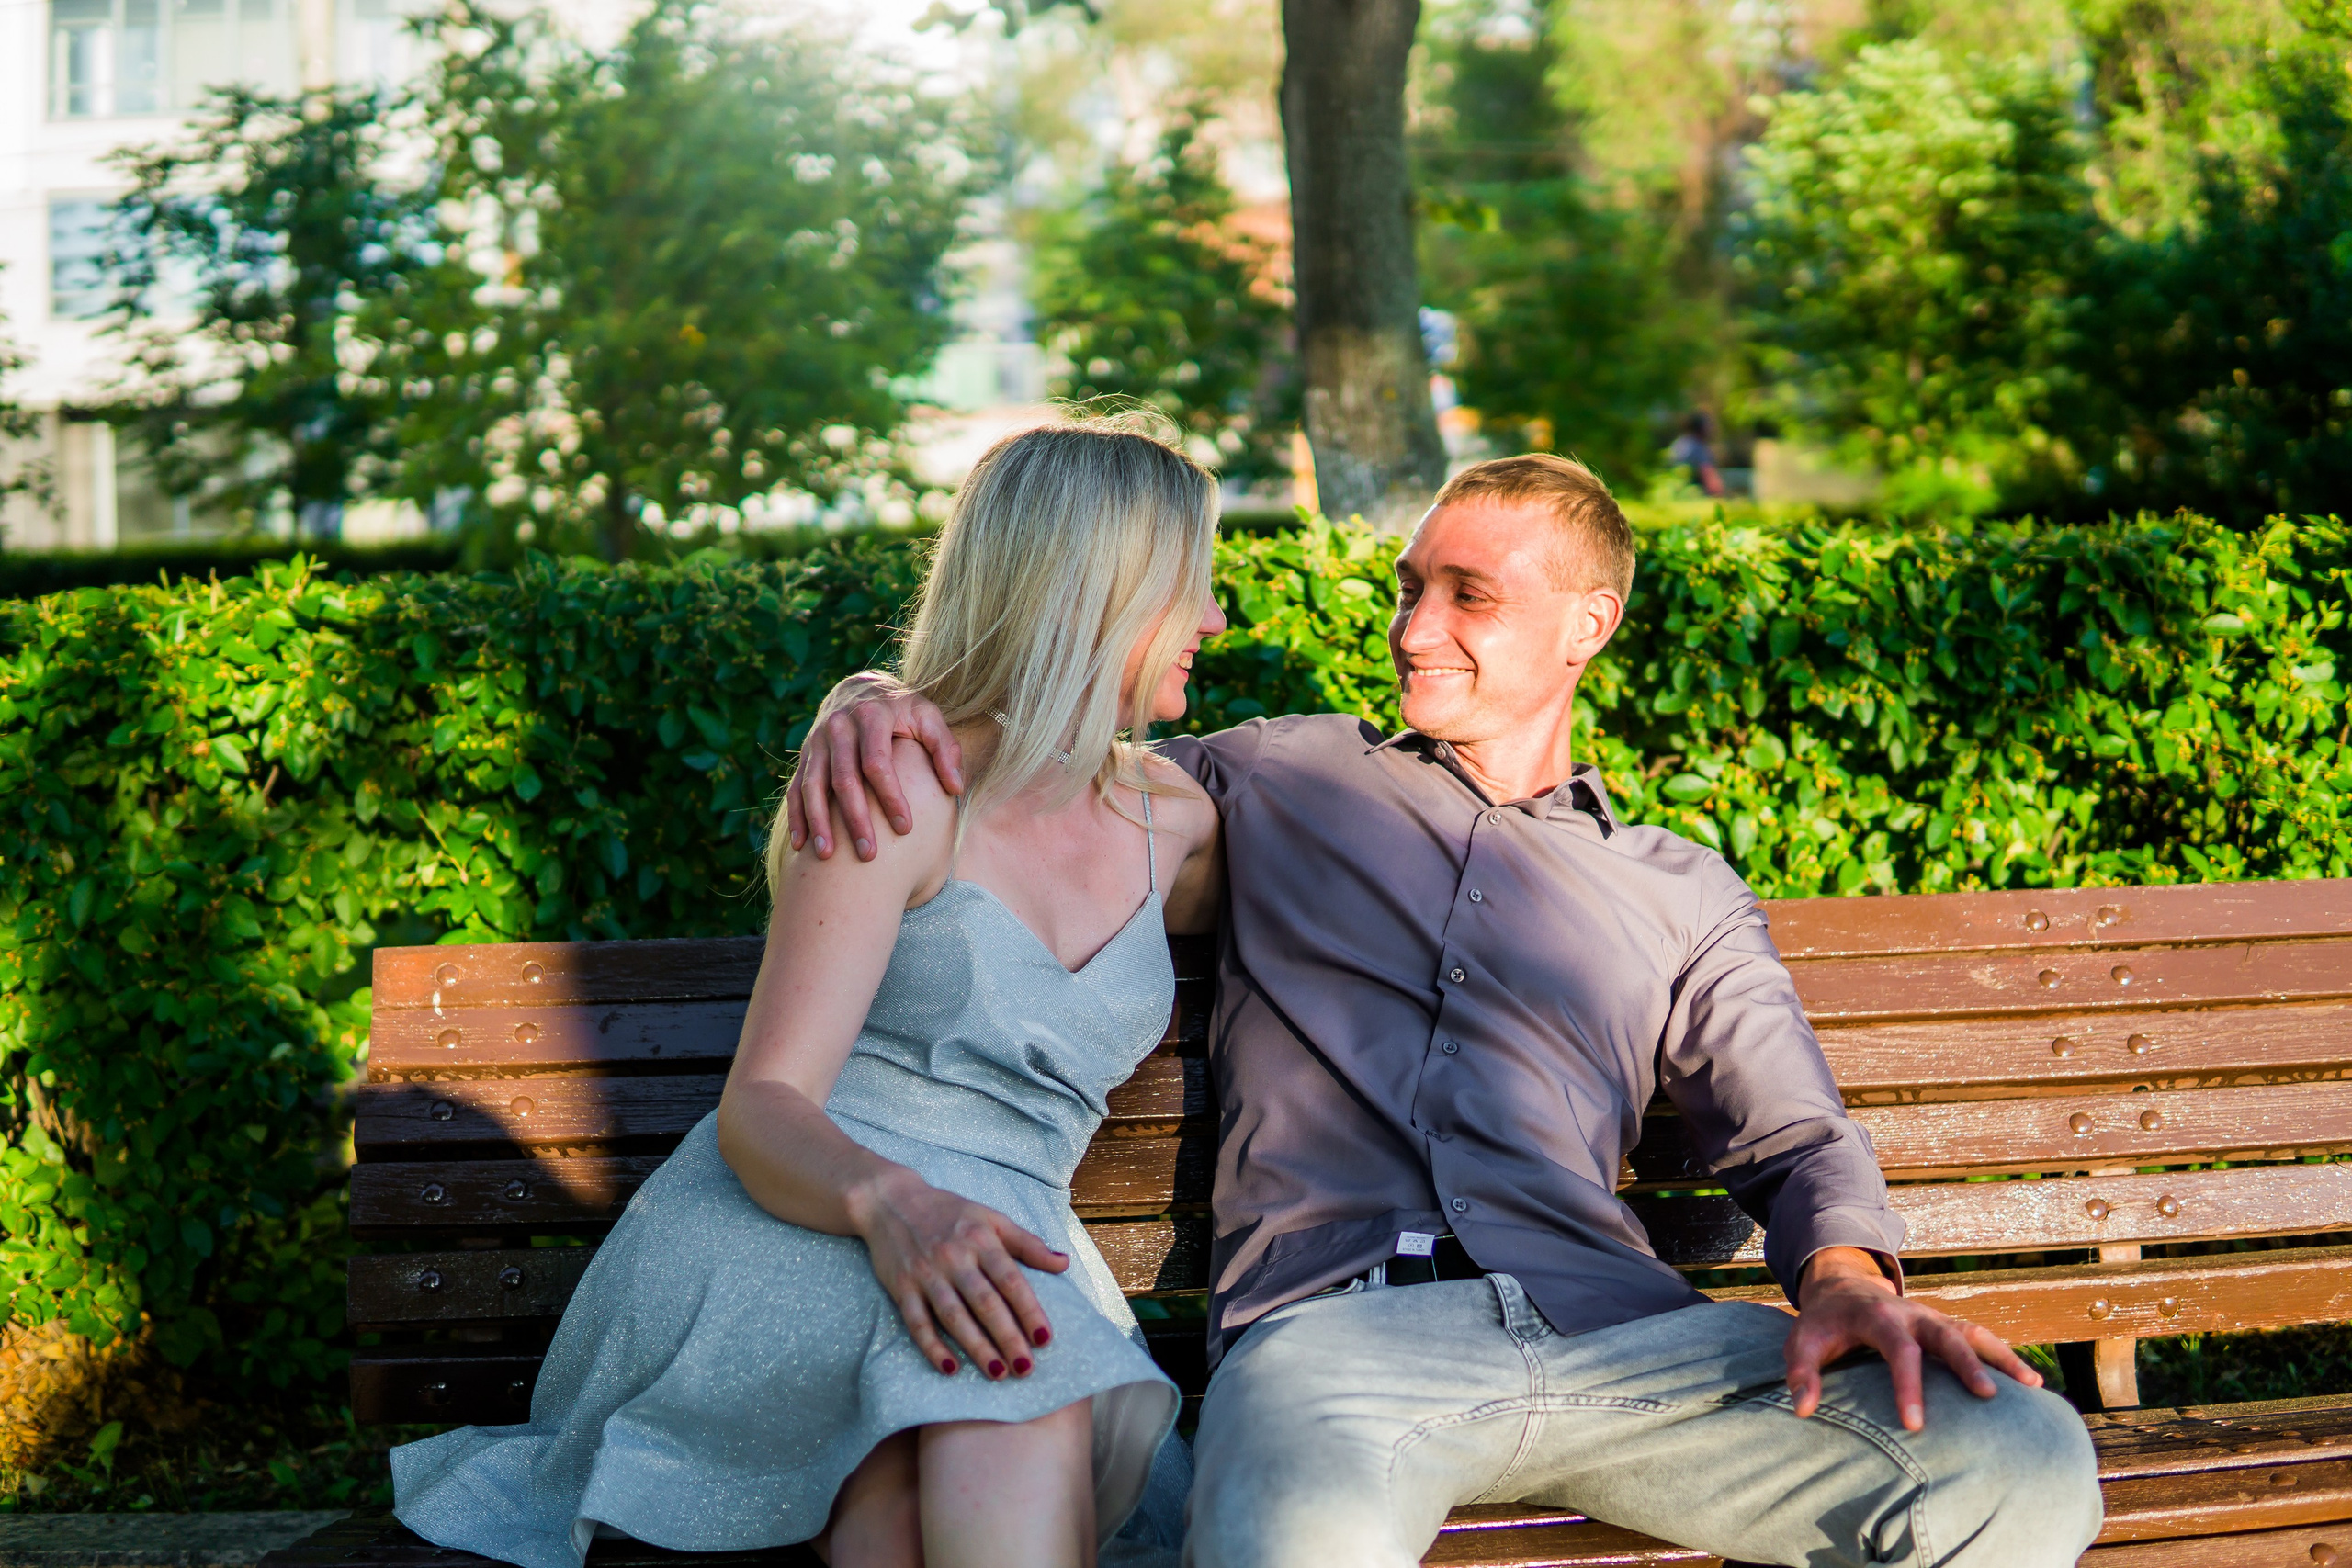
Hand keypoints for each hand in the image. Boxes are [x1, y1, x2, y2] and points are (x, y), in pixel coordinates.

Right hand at [786, 675, 962, 860]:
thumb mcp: (928, 716)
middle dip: (855, 819)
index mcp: (871, 715)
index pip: (878, 762)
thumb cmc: (902, 709)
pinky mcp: (805, 755)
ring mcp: (817, 741)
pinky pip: (796, 788)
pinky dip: (797, 817)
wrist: (860, 688)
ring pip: (813, 786)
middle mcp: (839, 727)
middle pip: (844, 779)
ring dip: (819, 822)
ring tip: (828, 856)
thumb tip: (955, 787)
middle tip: (869, 855)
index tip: (905, 829)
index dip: (891, 797)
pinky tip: (801, 845)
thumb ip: (945, 747)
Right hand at [850, 1168, 1068, 1378]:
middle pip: (985, 1303)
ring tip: (997, 1373)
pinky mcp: (902, 1288)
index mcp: (980, 1240)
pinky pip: (917, 1322)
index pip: (1010, 1281)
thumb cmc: (949, 1213)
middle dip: (1007, 1338)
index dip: (1029, 1311)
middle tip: (1026, 1368)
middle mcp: (954, 1258)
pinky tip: (950, 1368)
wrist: (891, 1202)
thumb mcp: (991, 1218)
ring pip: (954, 1316)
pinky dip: (932, 1347)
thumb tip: (1064, 1263)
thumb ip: (1027, 1244)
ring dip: (976, 1347)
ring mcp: (926, 1274)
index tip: (1045, 1339)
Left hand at [1784, 1246, 2042, 1432]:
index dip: (1908, 1386)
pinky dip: (2005, 1356)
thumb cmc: (1823, 1323)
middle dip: (1967, 1364)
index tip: (1915, 1426)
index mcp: (1877, 1316)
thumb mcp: (1802, 1340)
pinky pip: (1980, 1338)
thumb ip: (1801, 1371)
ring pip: (1972, 1333)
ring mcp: (1933, 1318)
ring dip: (2002, 1356)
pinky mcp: (1946, 1325)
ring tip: (2032, 1386)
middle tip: (1988, 1397)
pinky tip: (2031, 1384)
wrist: (1842, 1287)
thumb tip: (1803, 1409)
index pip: (1897, 1350)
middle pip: (1945, 1335)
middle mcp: (1912, 1313)